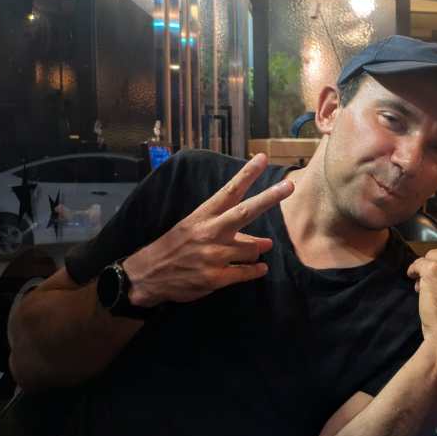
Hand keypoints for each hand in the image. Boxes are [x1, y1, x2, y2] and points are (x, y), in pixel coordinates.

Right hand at [123, 154, 293, 306]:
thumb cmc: (175, 247)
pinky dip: (257, 270)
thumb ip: (226, 229)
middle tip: (289, 186)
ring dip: (258, 249)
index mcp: (203, 215)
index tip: (263, 158)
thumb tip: (263, 240)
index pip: (229, 191)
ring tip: (256, 251)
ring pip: (253, 248)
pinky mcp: (215, 277)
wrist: (147, 275)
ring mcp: (213, 255)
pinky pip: (247, 272)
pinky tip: (260, 269)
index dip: (247, 174)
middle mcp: (210, 232)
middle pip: (246, 211)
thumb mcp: (194, 228)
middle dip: (269, 198)